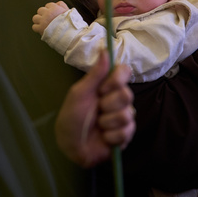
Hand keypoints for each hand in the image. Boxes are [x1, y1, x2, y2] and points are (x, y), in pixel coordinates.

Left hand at [32, 1, 68, 33]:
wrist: (69, 35)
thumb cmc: (70, 24)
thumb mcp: (69, 12)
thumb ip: (62, 5)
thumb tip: (57, 3)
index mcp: (54, 8)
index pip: (48, 5)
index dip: (50, 10)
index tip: (53, 14)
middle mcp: (47, 13)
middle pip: (40, 10)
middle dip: (43, 14)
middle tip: (48, 19)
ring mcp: (43, 21)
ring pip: (35, 18)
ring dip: (38, 21)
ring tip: (44, 24)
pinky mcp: (40, 28)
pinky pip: (34, 26)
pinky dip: (37, 28)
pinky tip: (42, 29)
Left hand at [55, 50, 134, 167]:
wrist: (70, 145)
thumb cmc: (71, 117)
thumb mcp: (80, 93)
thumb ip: (95, 74)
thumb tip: (105, 50)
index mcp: (107, 87)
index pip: (124, 72)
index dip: (116, 80)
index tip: (102, 89)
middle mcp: (118, 100)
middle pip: (127, 94)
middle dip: (107, 105)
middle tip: (96, 110)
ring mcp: (124, 117)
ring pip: (127, 115)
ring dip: (107, 122)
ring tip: (98, 126)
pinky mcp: (126, 135)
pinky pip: (126, 131)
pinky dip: (110, 136)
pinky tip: (103, 137)